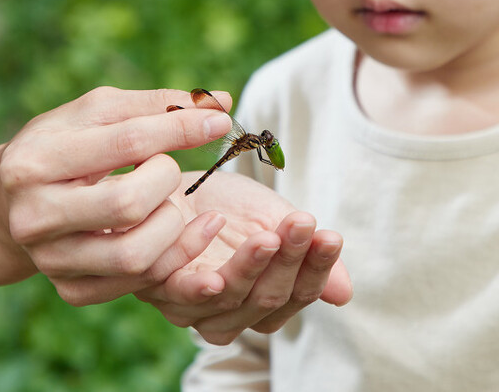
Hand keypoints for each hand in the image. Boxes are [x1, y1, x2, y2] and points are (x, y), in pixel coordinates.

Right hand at [0, 87, 233, 305]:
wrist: (12, 200)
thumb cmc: (65, 144)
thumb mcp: (97, 112)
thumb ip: (156, 105)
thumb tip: (222, 103)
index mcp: (36, 160)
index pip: (126, 143)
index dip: (180, 129)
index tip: (220, 121)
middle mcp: (35, 215)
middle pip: (129, 204)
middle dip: (167, 181)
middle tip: (166, 168)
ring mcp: (50, 258)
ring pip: (136, 255)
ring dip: (172, 224)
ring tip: (167, 202)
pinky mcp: (69, 289)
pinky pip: (136, 283)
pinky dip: (168, 256)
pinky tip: (172, 232)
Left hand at [135, 172, 352, 344]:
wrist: (169, 182)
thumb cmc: (224, 206)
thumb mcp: (272, 220)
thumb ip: (303, 253)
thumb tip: (345, 294)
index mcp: (260, 304)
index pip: (297, 296)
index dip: (316, 269)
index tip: (330, 236)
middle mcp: (225, 316)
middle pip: (266, 302)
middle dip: (290, 261)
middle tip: (304, 223)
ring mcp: (188, 307)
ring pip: (228, 298)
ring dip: (250, 265)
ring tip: (268, 235)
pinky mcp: (153, 286)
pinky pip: (180, 286)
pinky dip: (201, 262)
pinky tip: (215, 229)